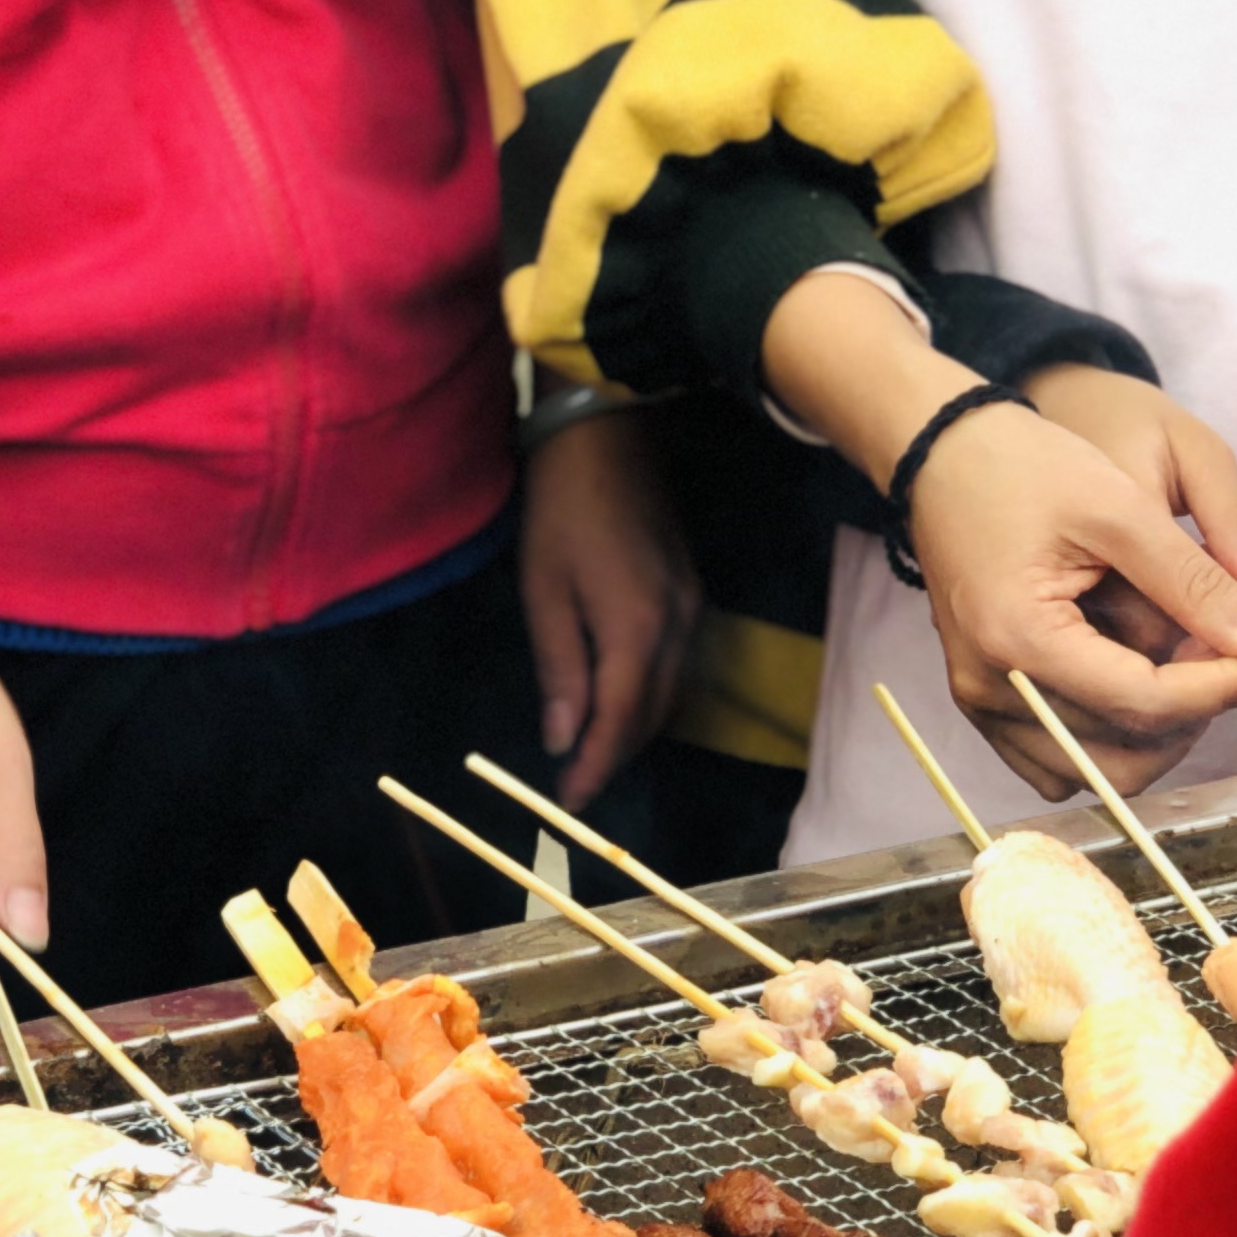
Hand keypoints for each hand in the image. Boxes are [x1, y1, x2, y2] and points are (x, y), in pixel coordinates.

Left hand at [517, 407, 700, 804]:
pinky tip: (619, 700)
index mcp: (636, 629)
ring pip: (670, 693)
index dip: (596, 766)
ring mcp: (692, 608)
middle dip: (616, 754)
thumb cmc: (560, 510)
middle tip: (576, 784)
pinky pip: (676, 664)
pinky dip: (648, 695)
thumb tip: (563, 740)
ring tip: (592, 751)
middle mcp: (677, 627)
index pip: (620, 720)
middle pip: (653, 714)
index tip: (569, 801)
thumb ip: (559, 668)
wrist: (607, 436)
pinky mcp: (692, 593)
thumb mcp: (544, 591)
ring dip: (634, 727)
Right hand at [758, 275, 1236, 802]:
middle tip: (1232, 653)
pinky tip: (1137, 679)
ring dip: (1156, 730)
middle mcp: (990, 689)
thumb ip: (1196, 583)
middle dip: (1192, 713)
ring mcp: (980, 702)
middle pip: (1123, 754)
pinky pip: (1060, 759)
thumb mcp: (1122, 508)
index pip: (1144, 703)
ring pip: (1096, 770)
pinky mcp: (984, 700)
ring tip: (1186, 660)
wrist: (944, 451)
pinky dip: (1110, 737)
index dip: (1223, 687)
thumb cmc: (1026, 465)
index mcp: (1018, 639)